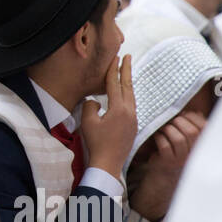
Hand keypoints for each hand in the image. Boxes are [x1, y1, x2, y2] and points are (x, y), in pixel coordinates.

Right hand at [79, 54, 136, 178]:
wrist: (108, 164)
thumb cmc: (96, 143)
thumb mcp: (88, 122)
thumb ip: (90, 106)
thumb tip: (96, 101)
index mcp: (119, 108)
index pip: (115, 84)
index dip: (113, 69)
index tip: (114, 57)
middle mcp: (129, 112)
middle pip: (128, 86)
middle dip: (126, 70)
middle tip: (126, 56)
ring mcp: (133, 120)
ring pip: (131, 96)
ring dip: (128, 83)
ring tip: (126, 73)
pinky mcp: (133, 127)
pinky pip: (132, 106)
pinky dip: (128, 96)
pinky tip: (125, 96)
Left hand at [128, 111, 204, 221]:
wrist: (161, 180)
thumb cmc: (172, 156)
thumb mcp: (184, 143)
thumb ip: (191, 129)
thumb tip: (196, 112)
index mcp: (201, 147)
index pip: (205, 128)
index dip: (194, 118)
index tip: (184, 114)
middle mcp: (193, 154)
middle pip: (193, 133)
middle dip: (180, 121)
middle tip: (171, 120)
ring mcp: (181, 160)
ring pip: (180, 139)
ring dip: (169, 129)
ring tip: (163, 128)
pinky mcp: (167, 163)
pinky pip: (165, 146)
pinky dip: (160, 138)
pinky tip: (157, 136)